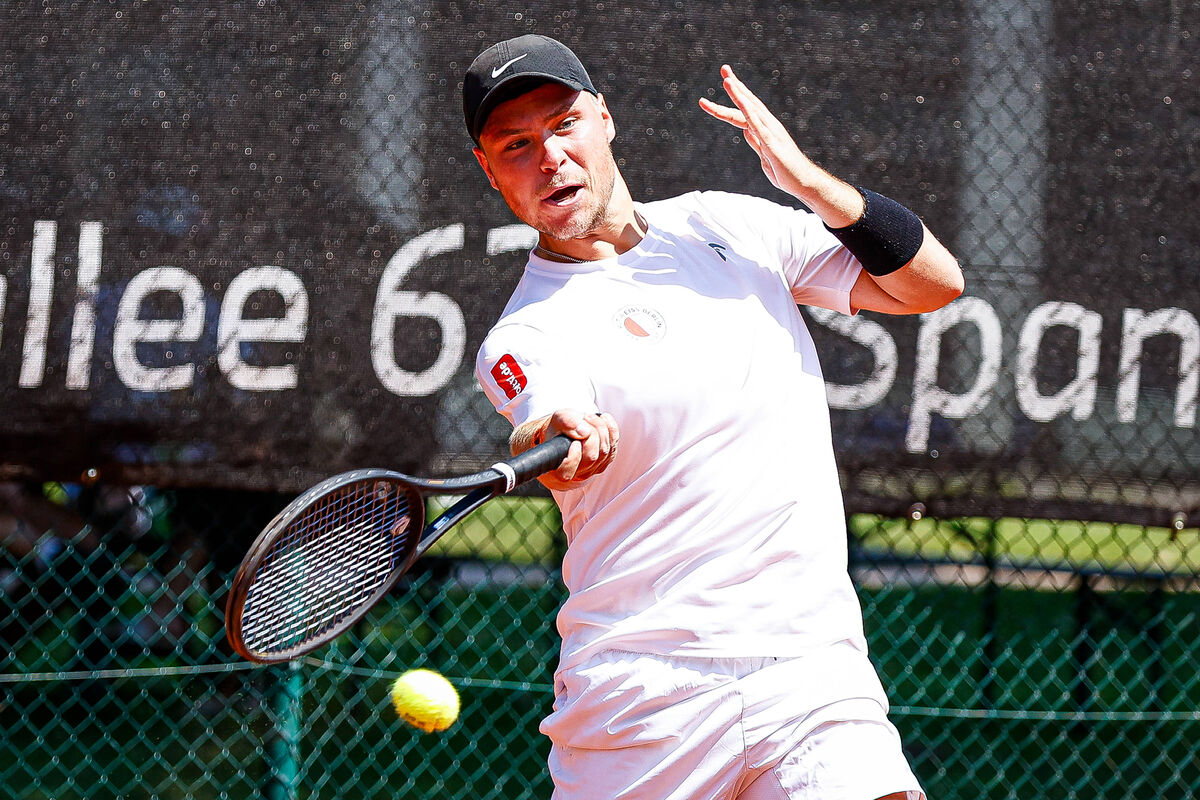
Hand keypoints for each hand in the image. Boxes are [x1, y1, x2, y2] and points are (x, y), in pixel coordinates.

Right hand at [541, 409, 618, 490]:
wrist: (567, 431)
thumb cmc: (559, 429)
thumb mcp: (557, 420)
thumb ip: (566, 422)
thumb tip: (584, 431)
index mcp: (558, 468)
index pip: (567, 473)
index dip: (573, 457)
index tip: (574, 442)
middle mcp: (577, 473)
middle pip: (591, 457)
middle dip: (591, 433)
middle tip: (584, 418)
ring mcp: (593, 469)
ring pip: (605, 451)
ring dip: (600, 428)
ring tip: (589, 418)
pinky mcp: (605, 461)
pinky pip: (614, 445)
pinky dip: (611, 429)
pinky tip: (603, 419)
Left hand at [698, 65, 825, 197]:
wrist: (803, 183)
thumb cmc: (785, 172)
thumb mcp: (764, 155)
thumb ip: (756, 142)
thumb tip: (746, 131)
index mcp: (765, 129)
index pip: (746, 108)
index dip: (735, 95)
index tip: (725, 80)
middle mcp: (769, 125)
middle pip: (748, 102)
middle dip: (735, 85)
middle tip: (724, 68)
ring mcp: (771, 132)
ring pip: (751, 109)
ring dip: (739, 94)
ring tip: (727, 80)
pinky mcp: (772, 142)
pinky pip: (757, 124)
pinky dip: (747, 111)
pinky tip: (739, 102)